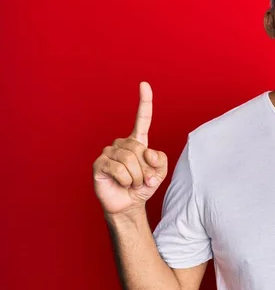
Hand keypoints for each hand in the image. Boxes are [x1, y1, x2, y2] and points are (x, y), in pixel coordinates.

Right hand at [93, 81, 167, 215]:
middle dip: (145, 168)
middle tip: (142, 179)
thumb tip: (147, 153)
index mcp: (138, 141)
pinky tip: (122, 183)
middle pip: (139, 148)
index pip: (142, 119)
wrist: (128, 205)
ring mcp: (108, 152)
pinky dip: (126, 179)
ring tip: (132, 183)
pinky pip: (118, 168)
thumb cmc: (142, 186)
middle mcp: (122, 143)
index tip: (144, 84)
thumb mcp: (159, 173)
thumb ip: (161, 160)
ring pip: (129, 159)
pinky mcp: (99, 164)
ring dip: (136, 176)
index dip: (144, 102)